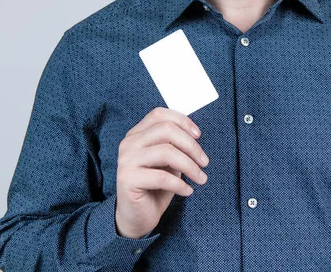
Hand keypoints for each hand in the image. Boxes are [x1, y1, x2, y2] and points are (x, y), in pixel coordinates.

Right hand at [114, 107, 208, 238]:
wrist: (136, 217)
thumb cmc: (155, 187)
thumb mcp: (168, 162)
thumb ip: (174, 145)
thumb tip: (194, 135)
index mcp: (136, 134)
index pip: (159, 114)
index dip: (182, 121)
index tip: (199, 135)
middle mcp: (129, 143)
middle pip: (166, 130)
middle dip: (191, 145)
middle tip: (205, 162)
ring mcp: (126, 160)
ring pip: (167, 152)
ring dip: (190, 166)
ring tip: (200, 178)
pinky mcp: (127, 179)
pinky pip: (162, 177)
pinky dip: (181, 184)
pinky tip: (187, 191)